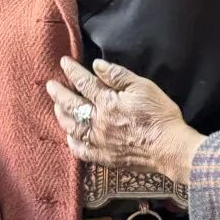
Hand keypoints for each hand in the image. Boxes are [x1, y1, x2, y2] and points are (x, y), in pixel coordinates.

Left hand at [46, 58, 204, 183]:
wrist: (169, 147)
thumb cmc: (159, 114)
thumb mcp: (143, 87)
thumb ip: (119, 76)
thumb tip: (97, 65)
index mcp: (107, 101)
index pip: (84, 83)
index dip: (72, 71)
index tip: (63, 62)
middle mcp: (98, 121)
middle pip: (72, 105)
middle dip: (59, 93)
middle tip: (50, 85)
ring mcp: (99, 141)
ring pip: (72, 128)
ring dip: (62, 116)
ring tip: (56, 108)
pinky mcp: (105, 157)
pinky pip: (82, 151)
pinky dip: (72, 144)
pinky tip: (69, 138)